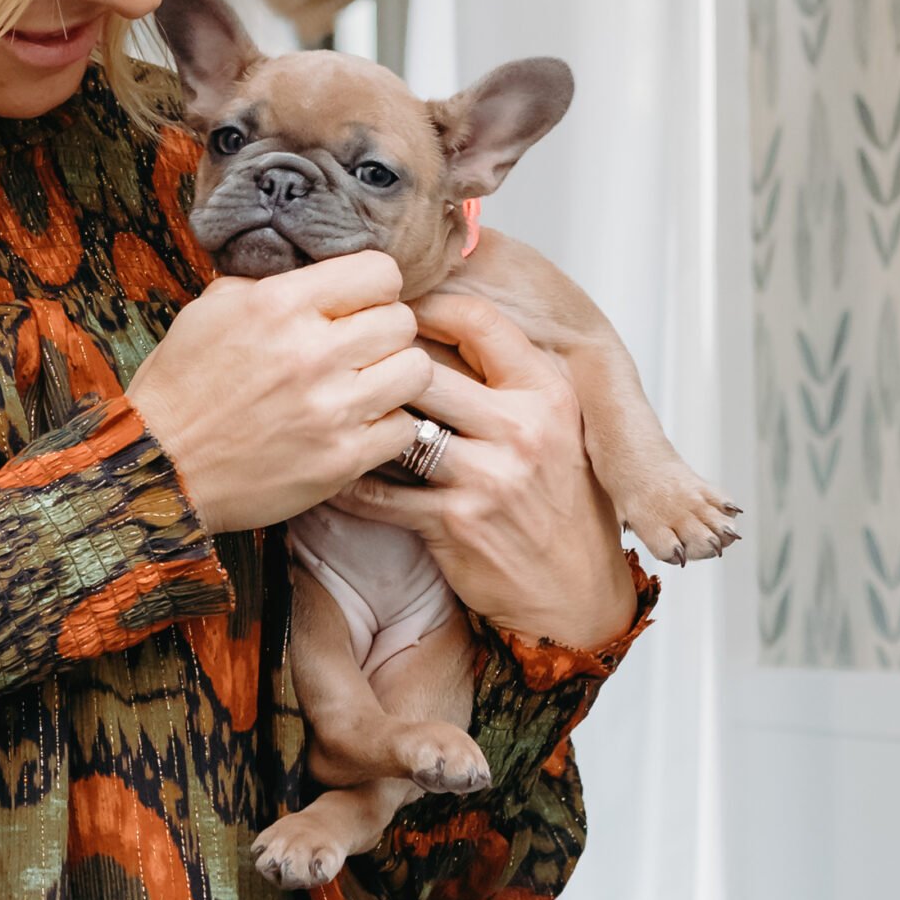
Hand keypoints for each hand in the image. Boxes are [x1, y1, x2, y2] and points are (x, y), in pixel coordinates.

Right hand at [129, 251, 434, 533]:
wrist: (158, 468)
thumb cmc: (181, 387)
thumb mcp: (210, 310)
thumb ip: (270, 285)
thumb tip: (318, 274)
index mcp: (279, 305)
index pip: (380, 272)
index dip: (372, 285)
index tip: (357, 302)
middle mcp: (311, 352)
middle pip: (402, 320)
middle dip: (383, 329)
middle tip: (359, 346)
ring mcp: (331, 410)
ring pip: (416, 371)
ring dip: (393, 375)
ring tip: (364, 384)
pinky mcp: (341, 459)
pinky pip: (402, 428)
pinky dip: (384, 426)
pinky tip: (355, 424)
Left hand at [326, 292, 637, 649]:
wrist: (574, 593)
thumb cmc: (560, 504)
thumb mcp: (557, 428)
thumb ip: (510, 380)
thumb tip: (440, 326)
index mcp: (548, 395)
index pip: (480, 322)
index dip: (428, 306)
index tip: (394, 308)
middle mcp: (523, 429)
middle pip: (424, 368)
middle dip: (379, 362)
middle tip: (341, 357)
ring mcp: (488, 477)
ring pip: (398, 424)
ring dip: (359, 417)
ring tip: (325, 405)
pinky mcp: (455, 522)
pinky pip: (378, 491)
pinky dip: (347, 481)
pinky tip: (329, 469)